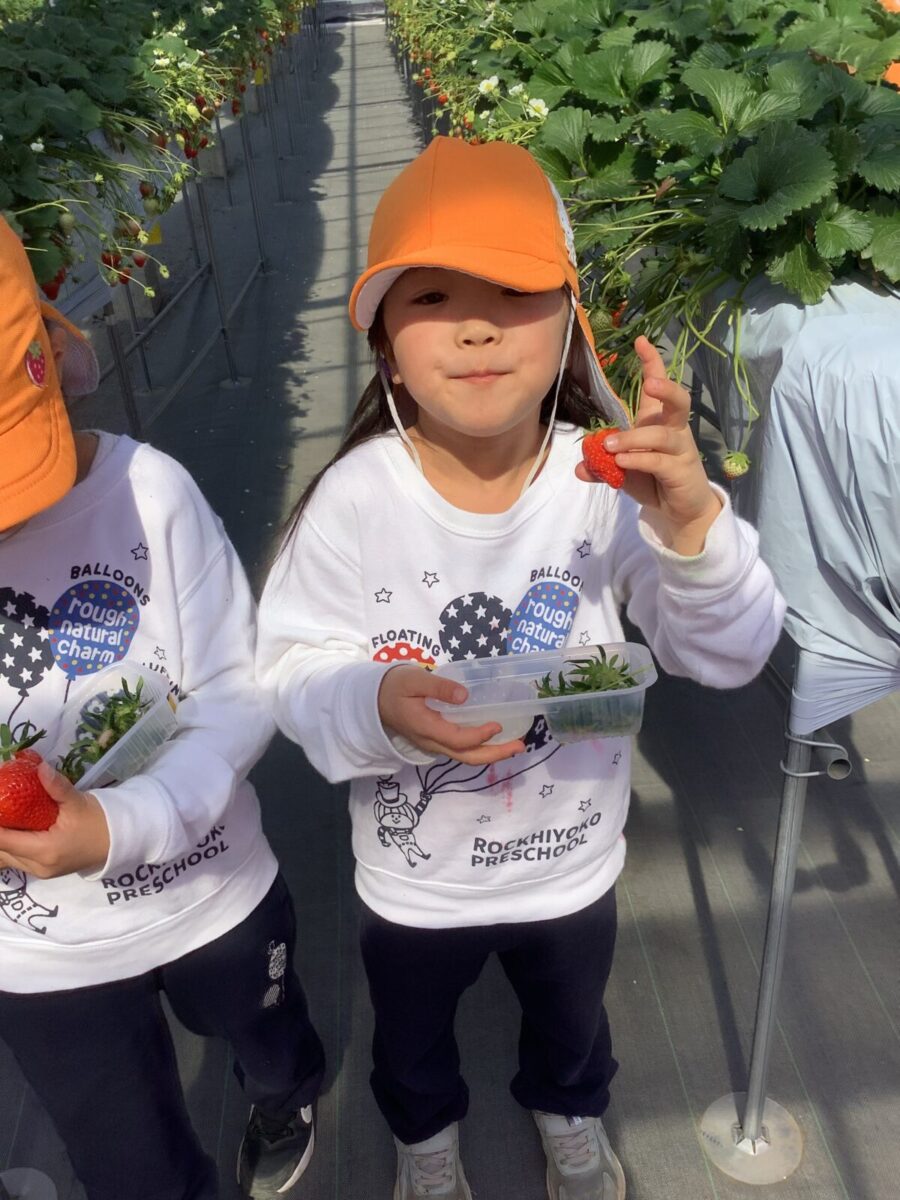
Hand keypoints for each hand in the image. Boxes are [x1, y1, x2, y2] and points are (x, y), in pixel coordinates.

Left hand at [0, 763, 109, 877]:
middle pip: (1, 850)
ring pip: (7, 858)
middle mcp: (38, 866)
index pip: (3, 839)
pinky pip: (18, 860)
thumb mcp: (77, 802)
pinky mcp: (44, 871)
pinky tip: (16, 829)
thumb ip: (56, 786)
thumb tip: (40, 767)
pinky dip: (12, 846)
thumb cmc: (98, 821)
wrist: (119, 841)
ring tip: (8, 817)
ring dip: (4, 840)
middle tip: (2, 806)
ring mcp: (41, 872)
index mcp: (45, 850)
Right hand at [378, 665, 525, 764]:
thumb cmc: (394, 686)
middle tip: (520, 746)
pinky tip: (495, 739)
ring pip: (465, 756)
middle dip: (495, 754)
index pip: (458, 740)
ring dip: (491, 753)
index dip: (480, 735)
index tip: (498, 724)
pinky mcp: (436, 740)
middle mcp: (432, 742)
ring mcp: (434, 744)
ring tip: (514, 746)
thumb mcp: (414, 680)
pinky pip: (460, 750)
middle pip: (467, 757)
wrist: (373, 699)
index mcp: (426, 728)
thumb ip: (438, 687)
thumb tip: (464, 695)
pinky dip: (481, 748)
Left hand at [577, 336, 721, 553]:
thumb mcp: (624, 473)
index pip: (659, 387)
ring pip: (661, 434)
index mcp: (659, 422)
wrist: (680, 511)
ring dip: (634, 438)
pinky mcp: (681, 471)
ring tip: (610, 446)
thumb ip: (603, 467)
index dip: (652, 363)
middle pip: (679, 401)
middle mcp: (673, 430)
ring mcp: (680, 450)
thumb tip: (580, 466)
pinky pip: (659, 460)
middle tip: (651, 383)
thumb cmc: (655, 481)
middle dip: (666, 389)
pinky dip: (639, 459)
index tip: (641, 341)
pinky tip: (622, 461)